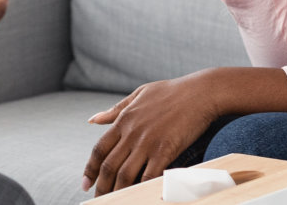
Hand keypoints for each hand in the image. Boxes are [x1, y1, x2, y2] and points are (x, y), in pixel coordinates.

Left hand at [81, 73, 224, 195]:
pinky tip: (139, 195)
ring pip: (125, 174)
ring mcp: (148, 143)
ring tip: (114, 201)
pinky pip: (149, 175)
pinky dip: (142, 187)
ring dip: (117, 191)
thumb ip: (115, 110)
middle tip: (98, 199)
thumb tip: (93, 119)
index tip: (85, 183)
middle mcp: (132, 133)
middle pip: (109, 166)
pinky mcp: (165, 150)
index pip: (99, 149)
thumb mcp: (138, 94)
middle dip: (101, 186)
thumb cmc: (171, 92)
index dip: (89, 169)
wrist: (200, 93)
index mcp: (123, 120)